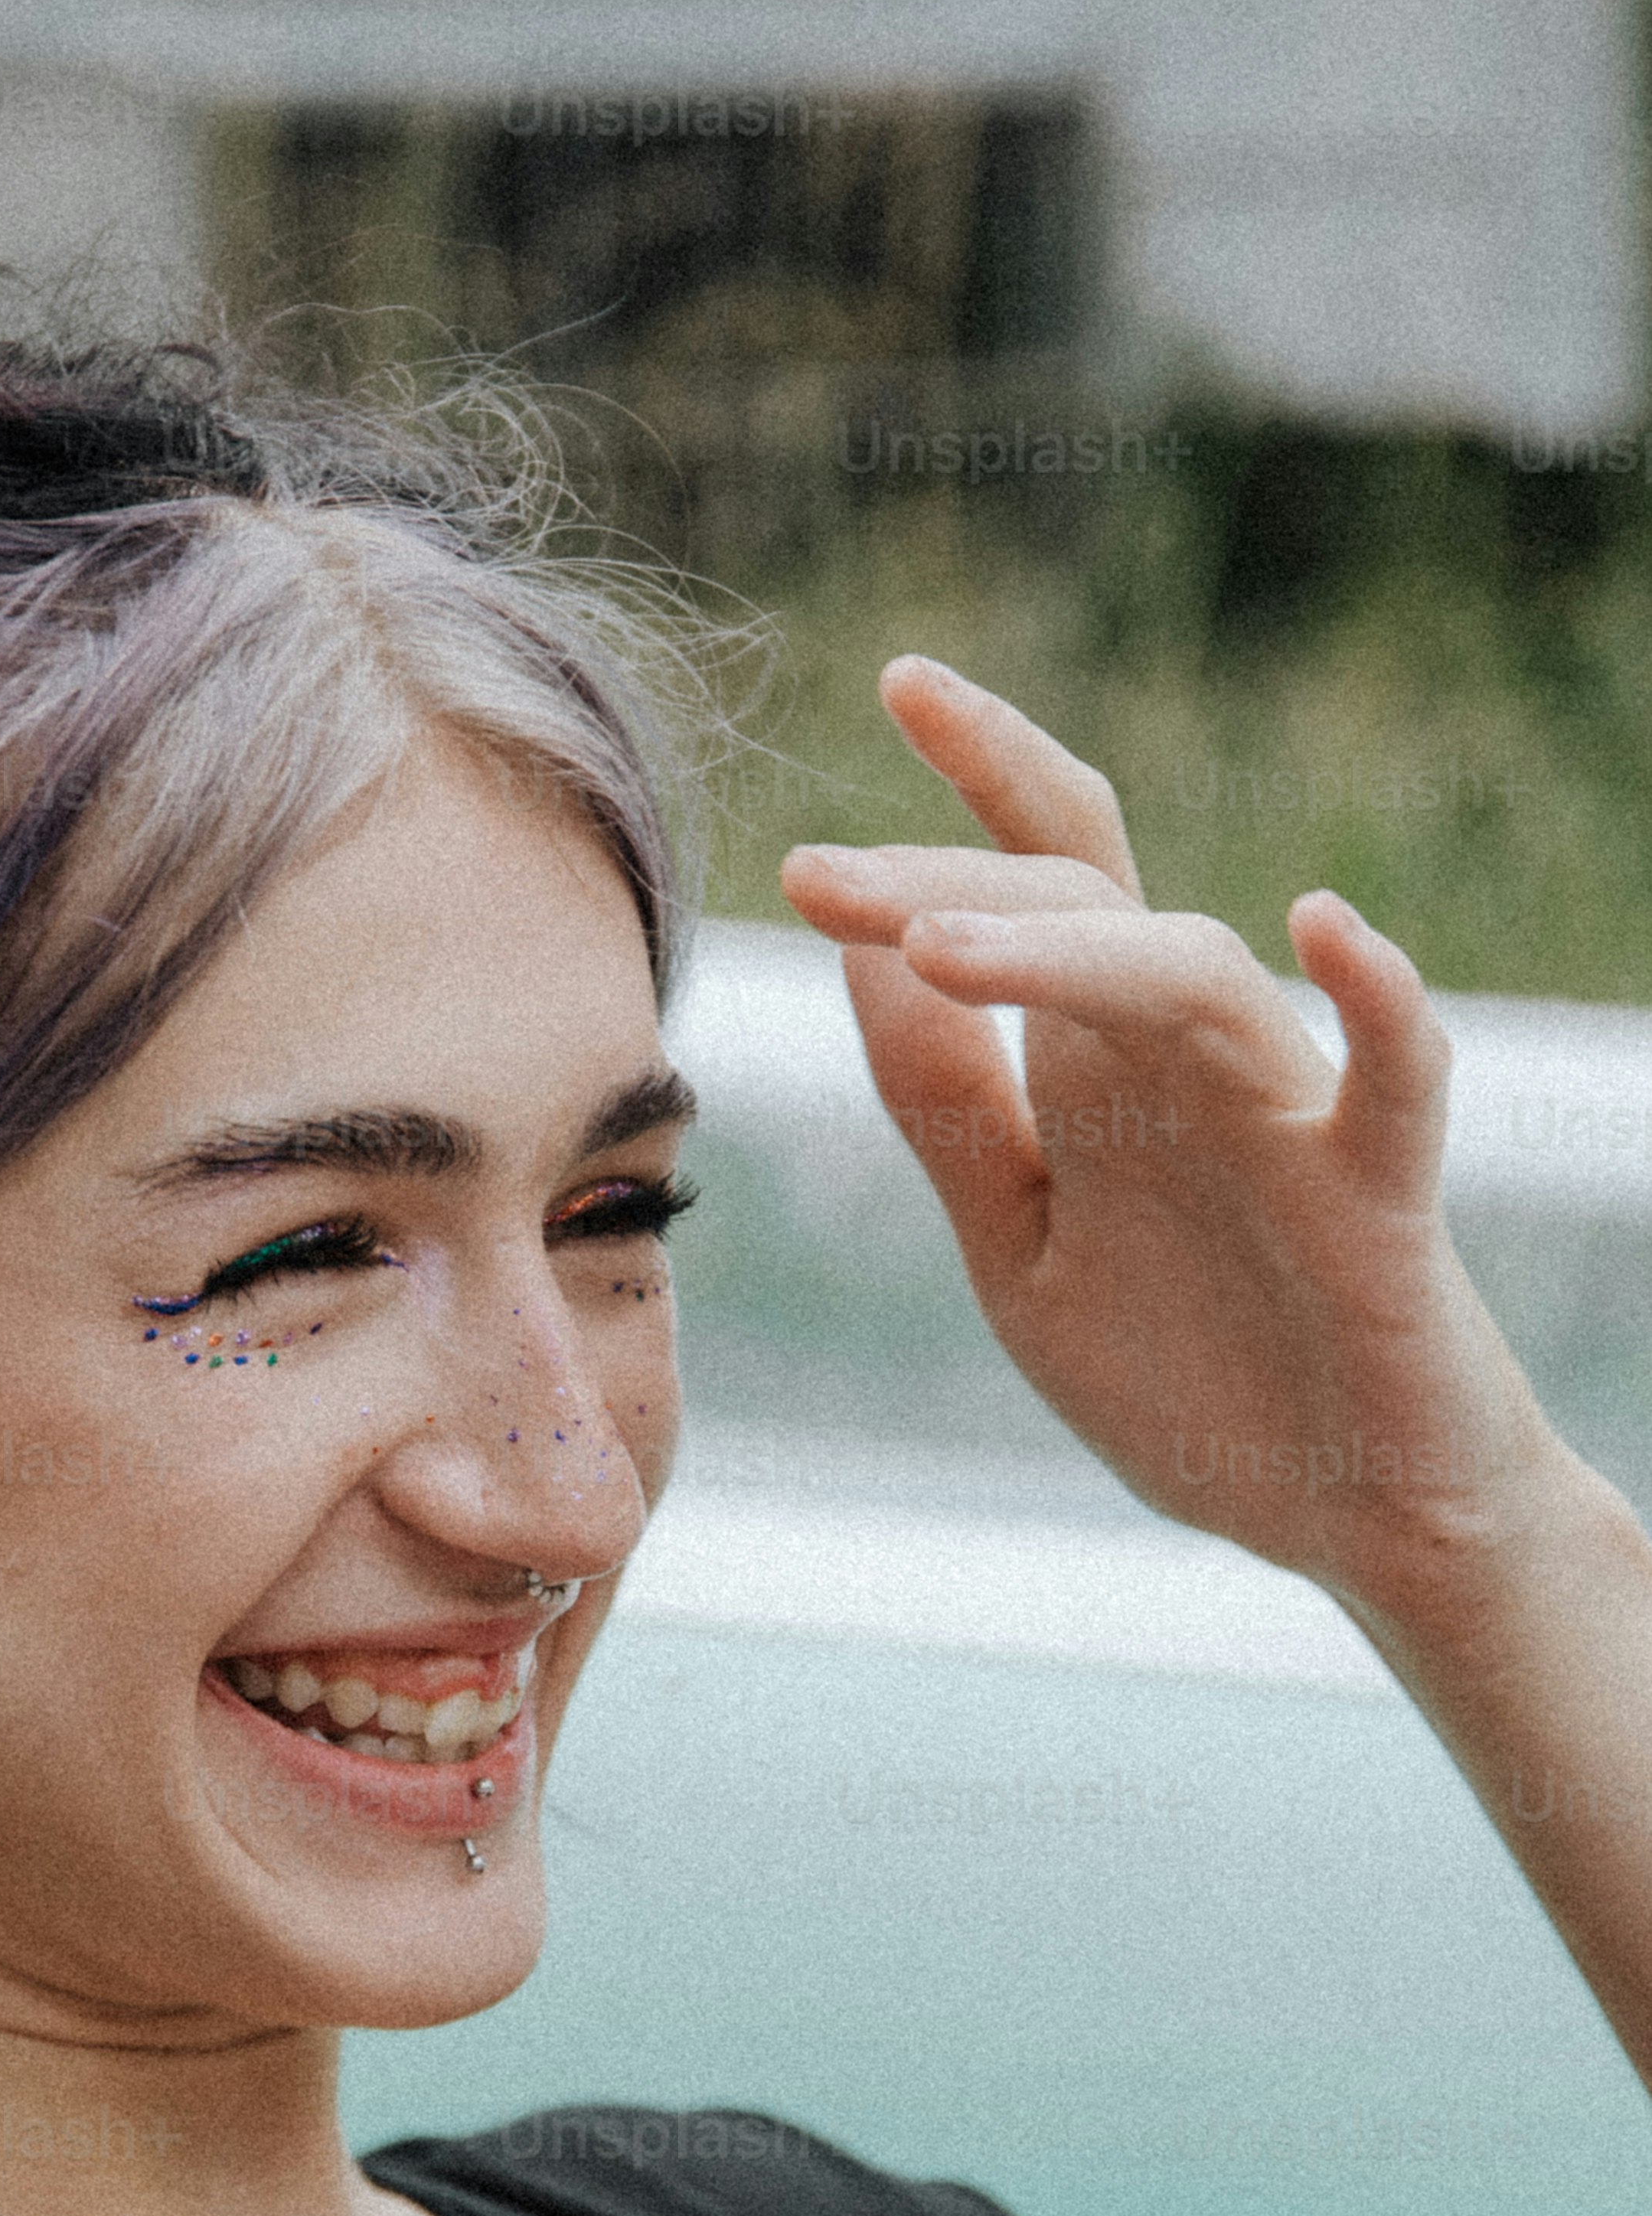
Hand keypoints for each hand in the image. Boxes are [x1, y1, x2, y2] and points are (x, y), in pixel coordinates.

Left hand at [778, 658, 1570, 1615]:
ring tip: (936, 944)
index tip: (885, 692)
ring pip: (1194, 980)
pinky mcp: (1382, 1201)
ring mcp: (1291, 1119)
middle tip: (817, 877)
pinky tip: (1327, 933)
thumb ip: (946, 1110)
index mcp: (1099, 1074)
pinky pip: (1399, 1079)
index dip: (968, 788)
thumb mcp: (1019, 1245)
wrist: (1348, 1522)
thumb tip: (863, 958)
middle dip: (948, 878)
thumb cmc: (1197, 1377)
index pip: (1034, 886)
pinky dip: (1375, 1001)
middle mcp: (1191, 1065)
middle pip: (1086, 906)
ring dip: (1069, 952)